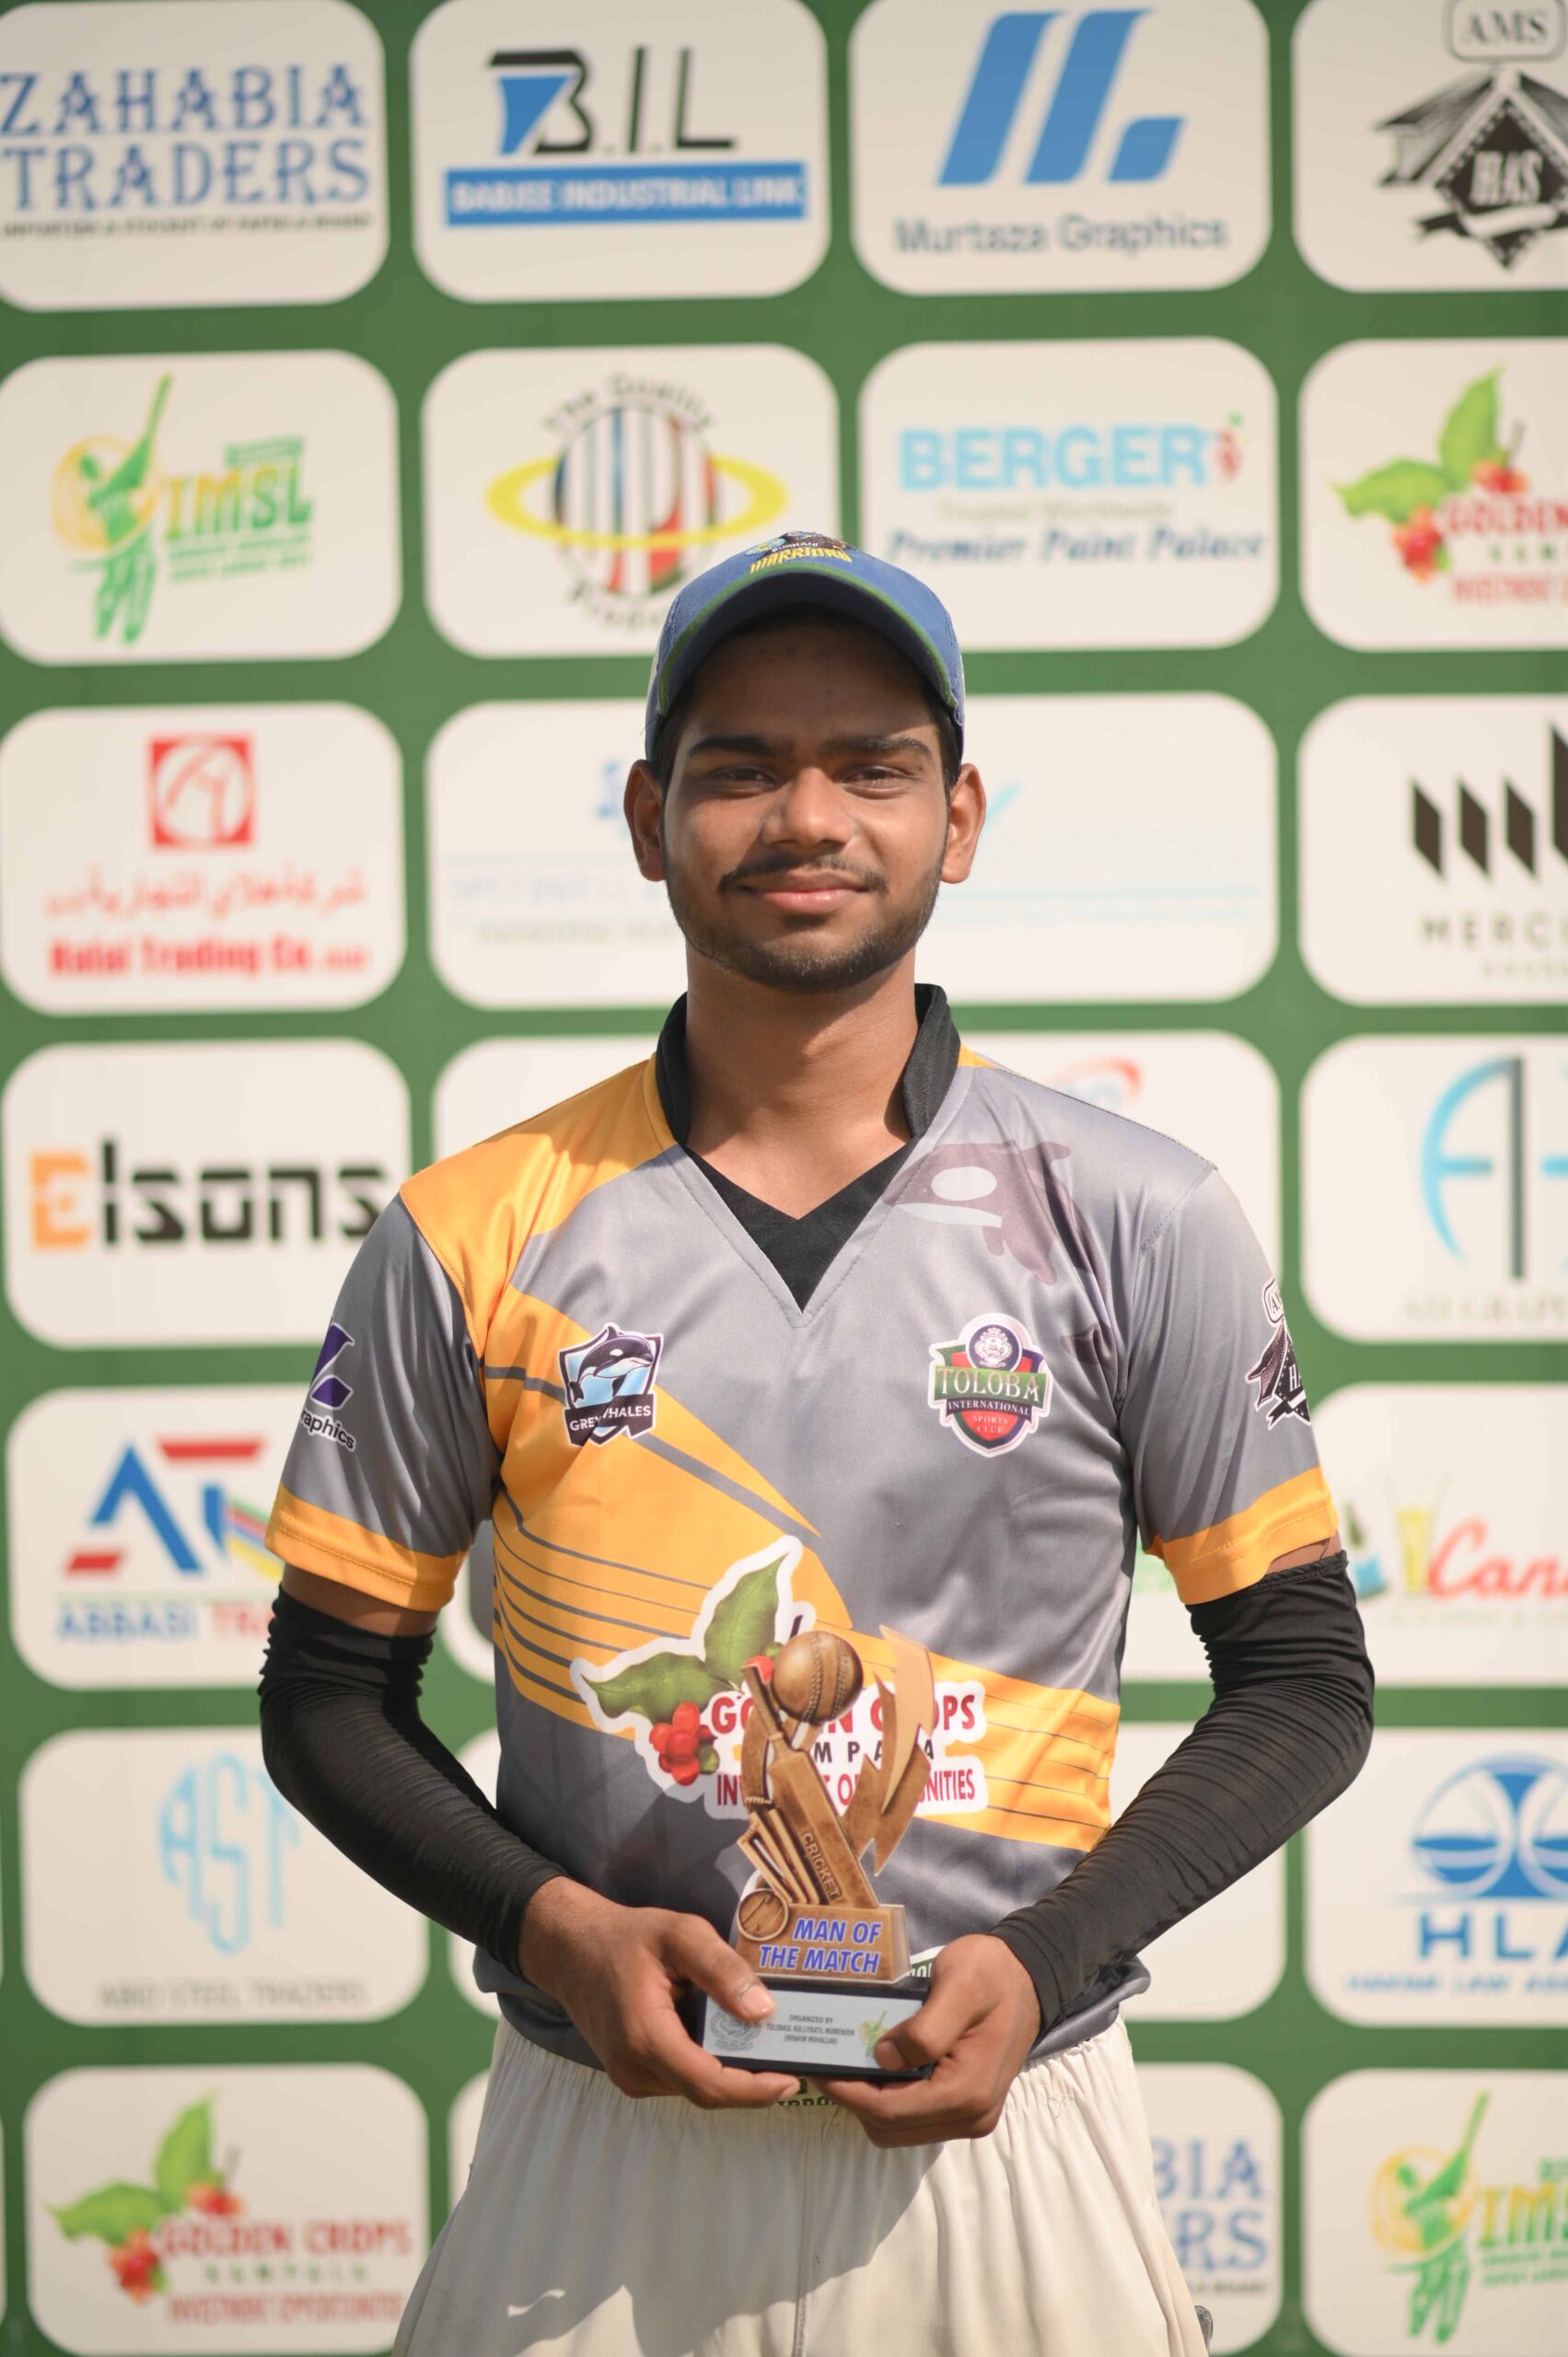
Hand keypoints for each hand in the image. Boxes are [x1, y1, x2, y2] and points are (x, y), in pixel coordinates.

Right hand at [519, 1879, 798, 2110]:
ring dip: (729, 2070)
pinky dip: (706, 2062)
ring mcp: (630, 2076)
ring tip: (764, 2042)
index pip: (710, 2084)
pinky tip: (724, 2036)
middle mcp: (634, 2069)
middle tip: (791, 2057)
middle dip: (751, 2080)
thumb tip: (764, 2011)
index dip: (755, 2089)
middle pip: (707, 2091)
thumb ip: (722, 1969)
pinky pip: (679, 2077)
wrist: (571, 1948)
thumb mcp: (680, 1935)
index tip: (793, 2079)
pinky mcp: (631, 2073)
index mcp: (646, 2038)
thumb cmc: (626, 1938)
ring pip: (694, 2087)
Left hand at [816, 1935, 1041, 2146]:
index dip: (847, 2092)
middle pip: (891, 2128)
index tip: (816, 2067)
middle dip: (853, 2099)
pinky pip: (914, 2118)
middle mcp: (971, 2116)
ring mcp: (970, 2116)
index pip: (890, 2111)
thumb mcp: (958, 1985)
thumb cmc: (992, 1974)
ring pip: (899, 2129)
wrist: (1028, 1977)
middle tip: (827, 2062)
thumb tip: (883, 2059)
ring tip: (846, 2064)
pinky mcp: (966, 2108)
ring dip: (868, 2102)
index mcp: (968, 2092)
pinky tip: (875, 2068)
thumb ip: (924, 2029)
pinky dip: (888, 2100)